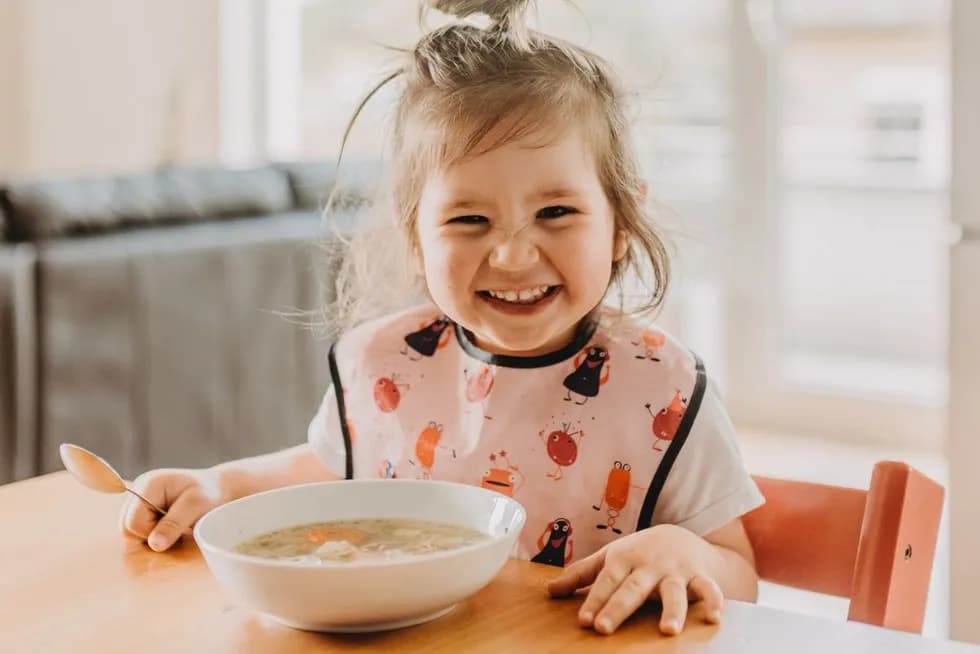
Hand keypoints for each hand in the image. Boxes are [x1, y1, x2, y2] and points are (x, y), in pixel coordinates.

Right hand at [118, 469, 220, 551]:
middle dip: (151, 535)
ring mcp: (137, 502)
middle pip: (126, 529)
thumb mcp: (196, 505)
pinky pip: (138, 532)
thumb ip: (174, 523)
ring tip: (175, 528)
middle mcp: (137, 492)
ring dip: (152, 536)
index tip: (177, 529)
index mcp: (147, 485)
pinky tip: (170, 529)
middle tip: (177, 529)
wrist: (217, 489)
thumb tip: (154, 544)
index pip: (132, 522)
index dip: (151, 533)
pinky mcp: (142, 510)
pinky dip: (154, 535)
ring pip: (130, 532)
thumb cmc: (210, 494)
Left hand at [547, 524, 724, 635]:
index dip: (594, 600)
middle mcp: (649, 565)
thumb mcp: (609, 557)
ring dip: (672, 610)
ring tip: (667, 630)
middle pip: (633, 588)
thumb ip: (580, 575)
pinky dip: (714, 601)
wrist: (681, 536)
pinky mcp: (700, 577)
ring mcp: (675, 571)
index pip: (606, 581)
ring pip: (674, 591)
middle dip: (619, 607)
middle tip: (604, 627)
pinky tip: (713, 618)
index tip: (584, 620)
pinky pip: (709, 589)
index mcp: (624, 559)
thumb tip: (548, 591)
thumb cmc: (638, 552)